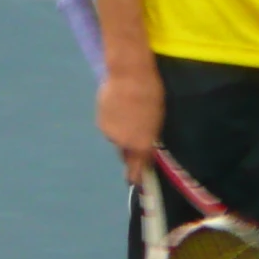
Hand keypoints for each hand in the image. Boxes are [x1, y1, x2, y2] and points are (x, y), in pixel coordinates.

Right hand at [98, 64, 162, 184]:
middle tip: (136, 132)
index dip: (136, 176)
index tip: (135, 183)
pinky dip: (113, 120)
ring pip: (116, 137)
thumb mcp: (157, 117)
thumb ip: (149, 136)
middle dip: (130, 148)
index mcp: (140, 144)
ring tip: (127, 112)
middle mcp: (123, 142)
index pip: (137, 168)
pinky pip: (108, 125)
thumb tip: (145, 144)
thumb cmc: (152, 94)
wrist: (129, 75)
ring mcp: (109, 132)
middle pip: (125, 152)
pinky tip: (118, 106)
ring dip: (121, 130)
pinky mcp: (100, 120)